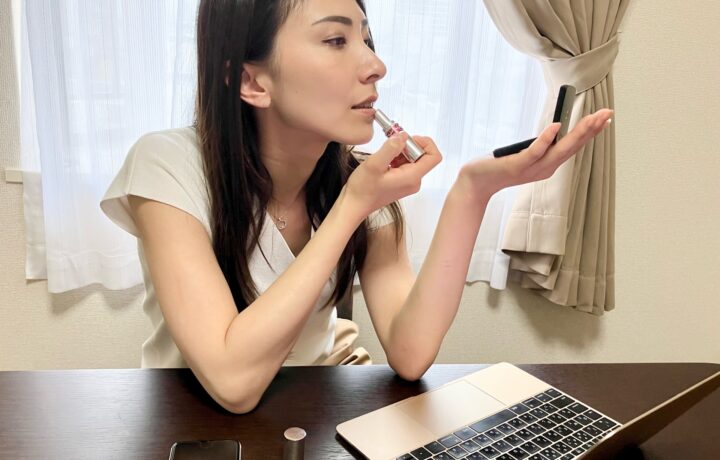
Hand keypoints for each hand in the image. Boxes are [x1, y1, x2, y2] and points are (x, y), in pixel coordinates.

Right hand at [344, 132, 441, 215]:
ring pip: (413, 159)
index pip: (434, 156)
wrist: (355, 204)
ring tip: (384, 154)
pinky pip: (405, 164)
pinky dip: (396, 157)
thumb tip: (403, 136)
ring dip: (401, 151)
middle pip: (423, 156)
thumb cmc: (363, 189)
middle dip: (408, 146)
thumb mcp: (374, 164)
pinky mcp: (402, 182)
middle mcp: (414, 181)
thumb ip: (390, 148)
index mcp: (412, 177)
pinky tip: (384, 161)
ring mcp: (408, 182)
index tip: (407, 139)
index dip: (425, 143)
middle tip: (390, 144)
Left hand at [457, 109, 613, 200]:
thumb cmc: (499, 166)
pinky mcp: (517, 165)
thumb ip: (540, 145)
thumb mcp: (525, 154)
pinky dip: (546, 139)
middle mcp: (545, 168)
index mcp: (548, 165)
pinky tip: (556, 125)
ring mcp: (532, 168)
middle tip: (608, 113)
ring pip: (560, 150)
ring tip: (592, 118)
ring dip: (577, 133)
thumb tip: (555, 128)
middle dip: (591, 129)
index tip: (605, 117)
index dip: (590, 132)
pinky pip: (535, 151)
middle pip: (573, 147)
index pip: (574, 147)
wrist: (476, 182)